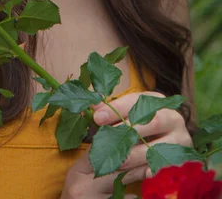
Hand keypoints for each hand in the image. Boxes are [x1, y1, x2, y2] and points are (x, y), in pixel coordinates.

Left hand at [60, 91, 192, 197]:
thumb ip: (111, 111)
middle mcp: (173, 117)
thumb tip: (92, 107)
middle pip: (152, 122)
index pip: (136, 101)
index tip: (97, 117)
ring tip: (117, 162)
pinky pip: (167, 165)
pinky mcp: (183, 159)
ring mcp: (181, 139)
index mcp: (157, 101)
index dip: (116, 108)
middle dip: (128, 131)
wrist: (166, 143)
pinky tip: (142, 174)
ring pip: (159, 146)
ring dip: (136, 155)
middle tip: (108, 140)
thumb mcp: (126, 116)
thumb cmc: (139, 126)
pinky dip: (153, 170)